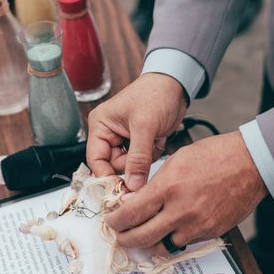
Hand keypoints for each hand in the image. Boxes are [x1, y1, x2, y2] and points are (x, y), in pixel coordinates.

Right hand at [86, 73, 186, 190]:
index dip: (107, 177)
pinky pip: (142, 162)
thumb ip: (138, 158)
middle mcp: (109, 134)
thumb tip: (132, 184)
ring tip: (153, 141)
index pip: (96, 161)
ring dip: (144, 159)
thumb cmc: (156, 94)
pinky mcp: (139, 143)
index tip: (122, 189)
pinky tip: (158, 139)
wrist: (177, 84)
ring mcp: (124, 139)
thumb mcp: (145, 127)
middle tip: (145, 158)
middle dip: (131, 166)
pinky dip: (152, 155)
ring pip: (129, 166)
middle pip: (113, 166)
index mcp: (100, 126)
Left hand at [105, 132, 267, 251]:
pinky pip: (185, 243)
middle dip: (125, 239)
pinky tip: (173, 227)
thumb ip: (154, 184)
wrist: (251, 164)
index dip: (115, 222)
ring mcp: (197, 225)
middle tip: (121, 235)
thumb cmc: (215, 156)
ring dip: (151, 241)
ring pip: (163, 246)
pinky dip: (175, 238)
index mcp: (168, 187)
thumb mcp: (176, 161)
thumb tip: (135, 202)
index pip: (131, 214)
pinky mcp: (210, 232)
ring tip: (146, 233)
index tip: (112, 221)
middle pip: (141, 238)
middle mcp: (180, 210)